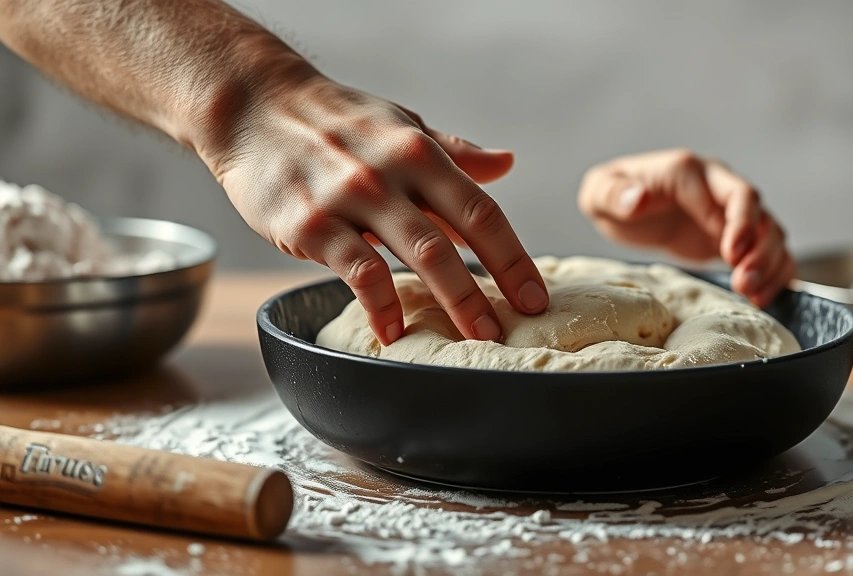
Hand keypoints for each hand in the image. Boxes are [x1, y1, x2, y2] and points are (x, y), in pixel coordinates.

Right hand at [204, 73, 548, 344]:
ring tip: (474, 339)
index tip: (535, 296)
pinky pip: (355, 271)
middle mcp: (391, 174)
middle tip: (512, 331)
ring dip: (451, 301)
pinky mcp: (309, 224)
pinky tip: (393, 331)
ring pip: (414, 255)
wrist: (252, 105)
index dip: (513, 258)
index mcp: (419, 151)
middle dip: (488, 290)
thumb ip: (453, 151)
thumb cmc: (335, 120)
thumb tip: (506, 164)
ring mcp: (350, 199)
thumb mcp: (400, 124)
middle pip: (453, 241)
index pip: (481, 211)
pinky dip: (379, 305)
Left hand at [577, 149, 793, 307]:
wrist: (623, 206)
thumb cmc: (613, 197)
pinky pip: (769, 252)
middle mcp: (718, 187)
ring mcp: (730, 213)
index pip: (733, 193)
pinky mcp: (735, 237)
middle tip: (745, 283)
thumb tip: (637, 199)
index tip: (731, 254)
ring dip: (768, 264)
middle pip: (759, 211)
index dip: (739, 223)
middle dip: (759, 248)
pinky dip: (774, 273)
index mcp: (689, 173)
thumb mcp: (599, 193)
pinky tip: (762, 298)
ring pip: (770, 232)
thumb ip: (614, 194)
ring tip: (752, 295)